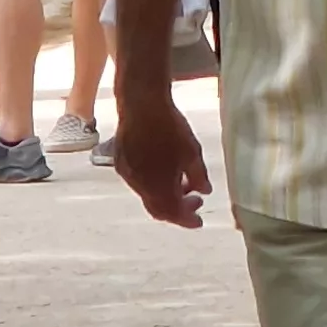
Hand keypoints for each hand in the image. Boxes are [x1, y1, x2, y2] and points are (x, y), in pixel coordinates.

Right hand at [110, 89, 212, 228]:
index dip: (187, 220)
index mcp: (158, 186)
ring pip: (148, 196)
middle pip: (158, 209)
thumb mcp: (193, 152)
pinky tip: (166, 172)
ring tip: (184, 184)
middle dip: (178, 210)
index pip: (172, 213)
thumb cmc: (170, 127)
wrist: (141, 105)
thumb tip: (205, 192)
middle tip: (195, 203)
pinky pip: (139, 183)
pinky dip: (154, 185)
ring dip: (166, 196)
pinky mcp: (121, 164)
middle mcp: (139, 185)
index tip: (199, 221)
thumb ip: (199, 176)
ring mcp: (128, 175)